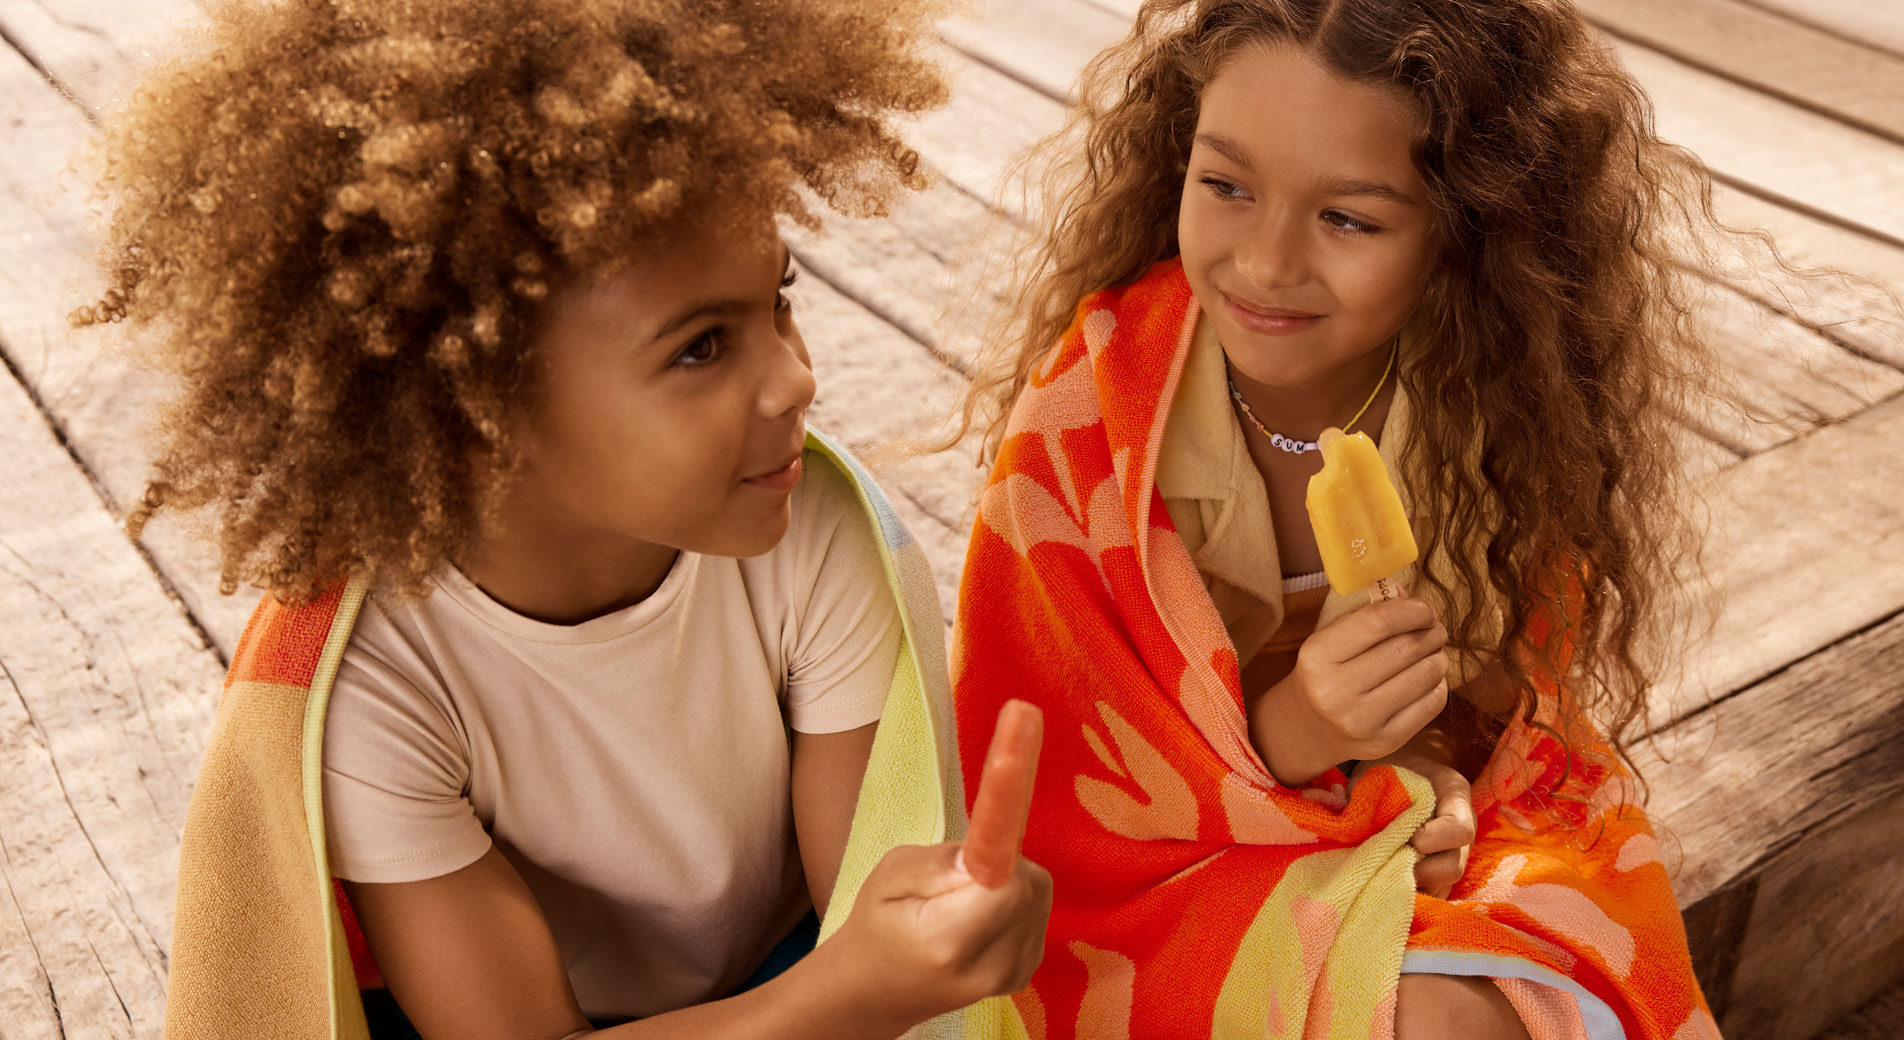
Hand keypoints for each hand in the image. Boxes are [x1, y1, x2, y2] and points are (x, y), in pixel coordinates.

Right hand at [826, 841, 1052, 1029]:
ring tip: (964, 898)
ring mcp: (1011, 976)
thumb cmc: (878, 926)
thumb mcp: (888, 877)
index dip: (995, 857)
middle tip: (959, 875)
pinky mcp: (1023, 974)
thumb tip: (984, 852)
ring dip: (1011, 882)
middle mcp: (989, 968)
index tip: (969, 854)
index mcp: (947, 943)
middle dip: (1003, 865)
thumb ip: (937, 861)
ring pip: (1039, 896)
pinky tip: (980, 916)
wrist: (880, 991)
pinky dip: (1014, 903)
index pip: (1011, 886)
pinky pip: (1037, 913)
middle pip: (1031, 889)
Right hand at [1252, 597, 1449, 785]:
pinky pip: (1431, 704)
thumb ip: (1369, 614)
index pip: (1378, 622)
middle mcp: (1335, 691)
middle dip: (1431, 632)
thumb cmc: (1327, 672)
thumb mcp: (1333, 638)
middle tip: (1435, 629)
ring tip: (1432, 652)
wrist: (1309, 728)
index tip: (1425, 610)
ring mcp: (1361, 721)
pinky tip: (1426, 678)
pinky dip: (1437, 684)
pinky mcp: (1385, 741)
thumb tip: (1409, 594)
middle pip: (1405, 648)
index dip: (1412, 610)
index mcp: (1318, 656)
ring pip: (1424, 675)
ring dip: (1437, 657)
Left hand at [1354, 744, 1474, 898]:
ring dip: (1408, 885)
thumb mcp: (1381, 771)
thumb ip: (1371, 796)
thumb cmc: (1389, 770)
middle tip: (1385, 859)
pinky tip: (1381, 881)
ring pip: (1441, 889)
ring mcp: (1454, 856)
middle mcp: (1463, 831)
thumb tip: (1351, 827)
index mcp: (1454, 796)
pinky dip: (1405, 894)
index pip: (1459, 829)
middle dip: (1416, 869)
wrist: (1402, 771)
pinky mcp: (1440, 875)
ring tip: (1379, 870)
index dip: (1431, 838)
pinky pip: (1430, 896)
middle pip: (1453, 867)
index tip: (1403, 834)